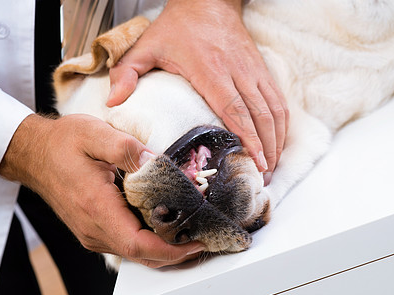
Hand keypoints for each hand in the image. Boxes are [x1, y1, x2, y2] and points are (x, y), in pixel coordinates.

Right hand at [0, 114, 203, 267]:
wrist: (36, 154)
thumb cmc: (63, 144)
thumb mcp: (95, 134)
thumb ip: (127, 148)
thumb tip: (156, 163)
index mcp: (96, 207)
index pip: (137, 245)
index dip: (170, 250)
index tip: (196, 243)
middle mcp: (93, 228)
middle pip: (141, 255)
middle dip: (175, 253)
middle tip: (203, 238)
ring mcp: (92, 232)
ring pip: (134, 253)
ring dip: (164, 249)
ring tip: (190, 233)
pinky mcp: (94, 229)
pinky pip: (126, 244)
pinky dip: (149, 242)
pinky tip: (165, 227)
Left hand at [107, 0, 288, 183]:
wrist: (208, 0)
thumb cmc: (178, 26)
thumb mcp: (147, 45)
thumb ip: (127, 72)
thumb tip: (112, 102)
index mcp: (211, 69)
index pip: (235, 109)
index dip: (248, 138)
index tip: (255, 162)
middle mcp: (238, 71)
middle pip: (261, 115)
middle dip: (266, 148)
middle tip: (263, 177)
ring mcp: (253, 70)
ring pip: (274, 109)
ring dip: (277, 139)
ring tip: (272, 166)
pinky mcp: (261, 69)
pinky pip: (278, 99)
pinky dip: (281, 124)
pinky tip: (277, 141)